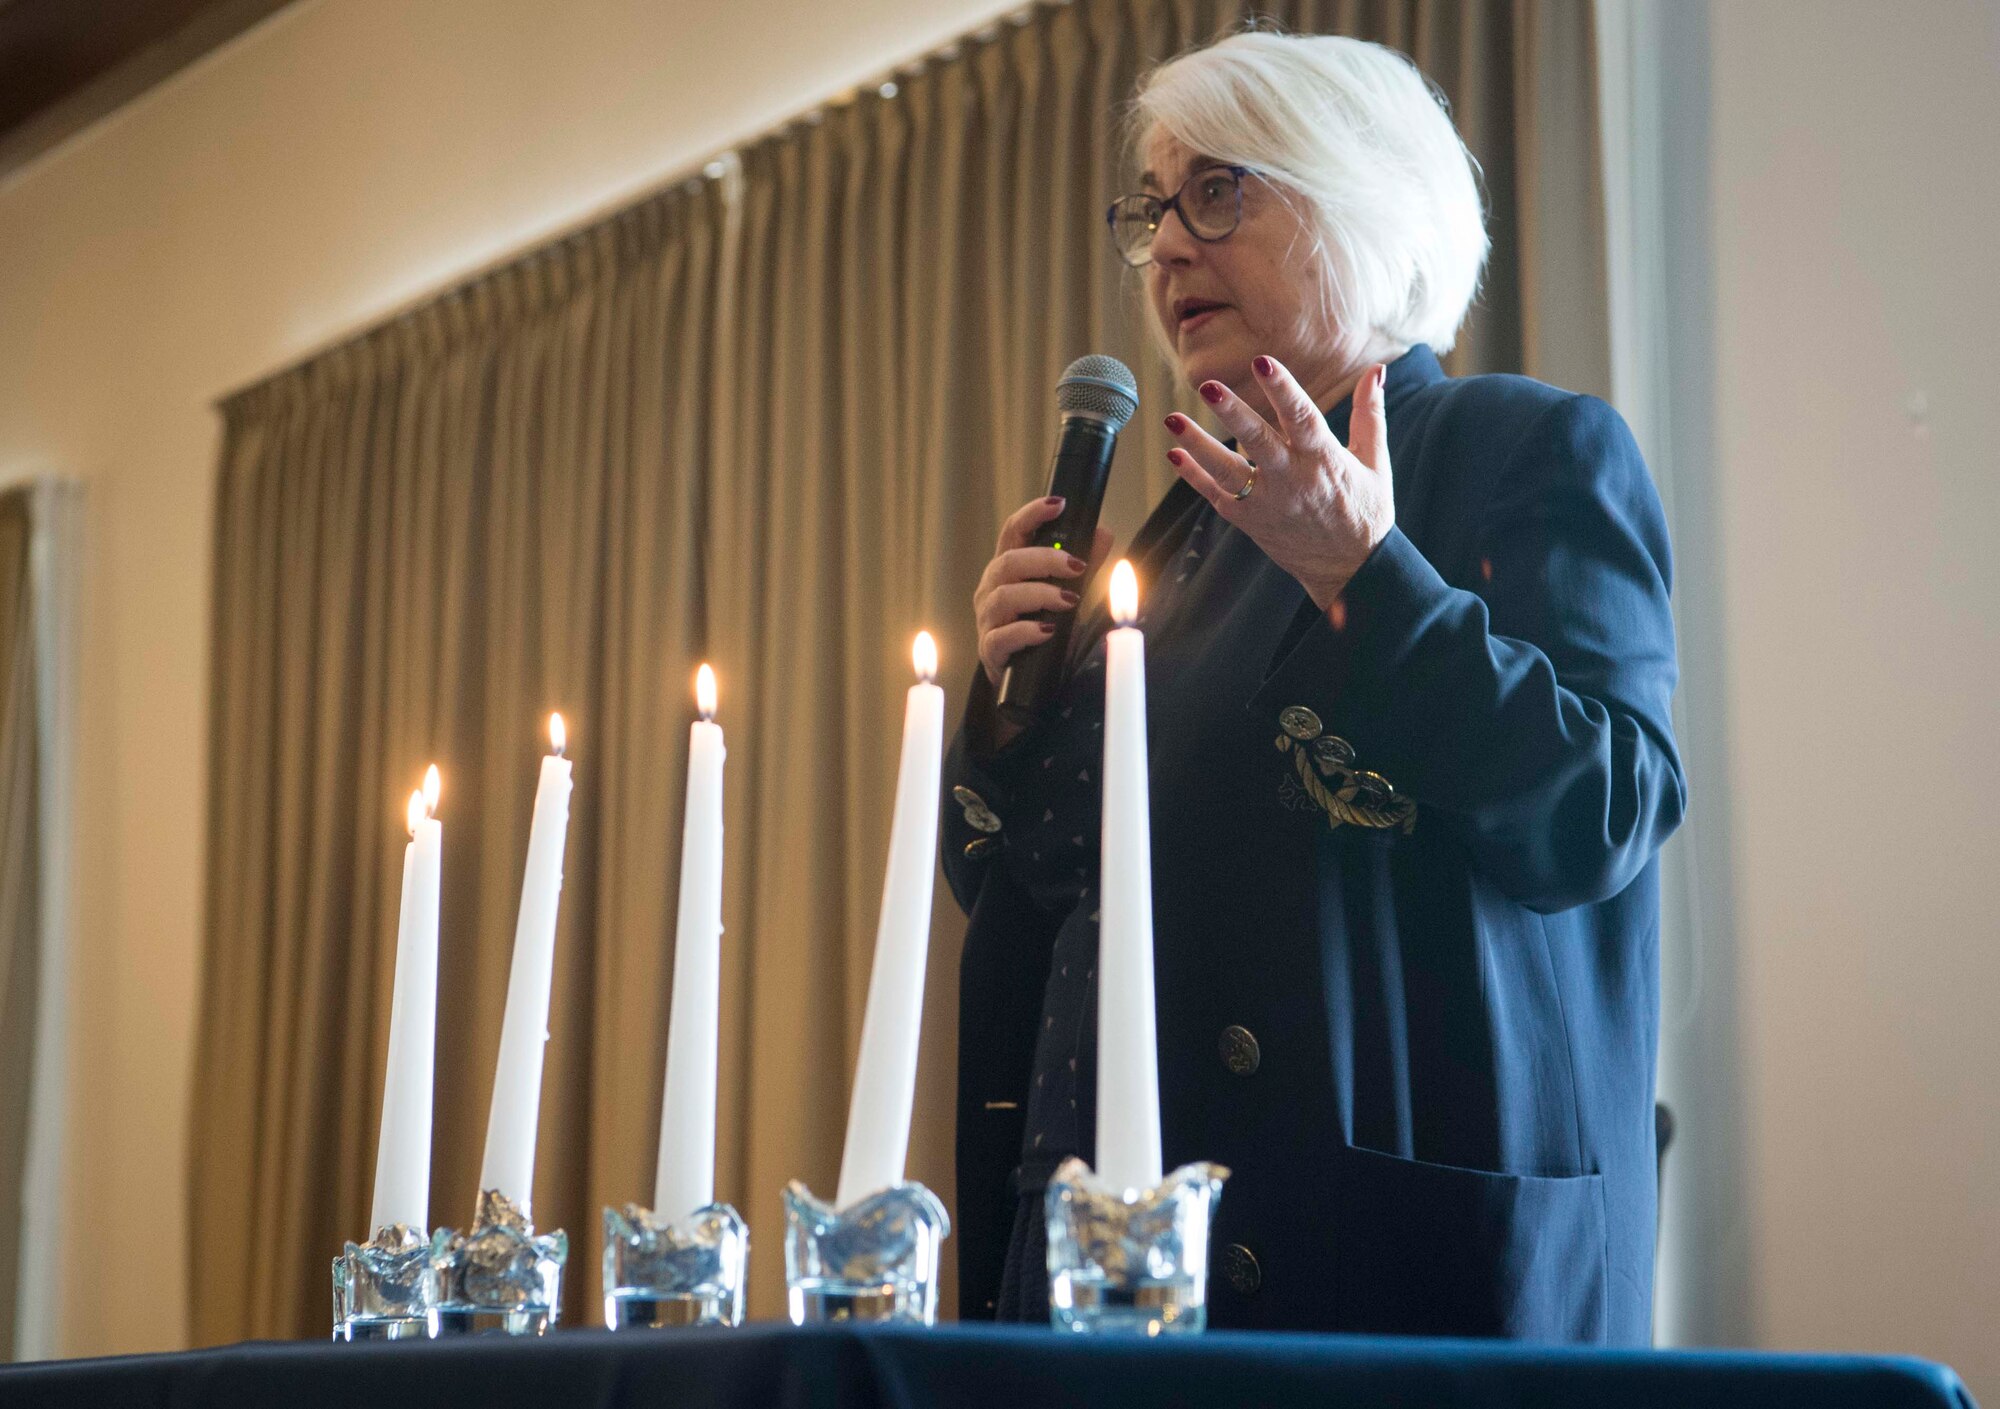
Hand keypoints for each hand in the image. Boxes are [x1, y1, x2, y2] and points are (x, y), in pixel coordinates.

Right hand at [974, 495, 1114, 691]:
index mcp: (1008, 569)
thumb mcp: (1066, 593)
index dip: (1032, 514)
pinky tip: (1047, 631)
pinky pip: (1002, 636)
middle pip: (1008, 561)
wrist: (1026, 682)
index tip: (1059, 504)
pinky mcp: (990, 650)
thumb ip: (1083, 565)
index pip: (1013, 532)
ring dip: (1040, 594)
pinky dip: (1026, 631)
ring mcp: (988, 619)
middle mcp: (992, 589)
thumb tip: (1102, 532)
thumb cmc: (1043, 630)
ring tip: (1069, 601)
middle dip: (1045, 559)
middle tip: (1077, 566)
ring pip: (1004, 596)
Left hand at [1164, 356, 1392, 611]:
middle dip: (1231, 412)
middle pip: (1257, 441)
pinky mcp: (1249, 521)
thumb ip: (1369, 414)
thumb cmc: (1363, 510)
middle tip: (1207, 386)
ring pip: (1227, 470)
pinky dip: (1194, 475)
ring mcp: (1266, 503)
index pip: (1301, 418)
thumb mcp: (1374, 462)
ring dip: (1198, 443)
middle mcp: (1292, 481)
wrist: (1348, 570)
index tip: (1262, 362)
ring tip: (1172, 418)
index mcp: (1324, 460)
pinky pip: (1216, 496)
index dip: (1282, 390)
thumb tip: (1376, 369)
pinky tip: (1174, 452)